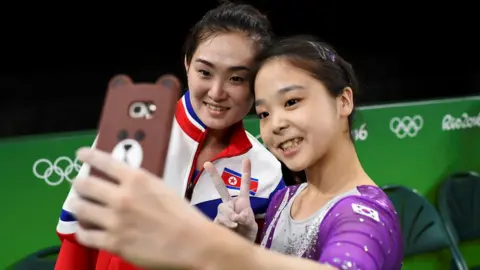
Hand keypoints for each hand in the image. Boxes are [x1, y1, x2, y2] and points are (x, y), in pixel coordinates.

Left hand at [70, 147, 214, 269]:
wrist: (191, 242)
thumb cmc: (182, 213)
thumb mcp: (161, 187)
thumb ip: (139, 183)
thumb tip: (123, 181)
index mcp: (136, 179)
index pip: (104, 161)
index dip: (88, 155)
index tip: (80, 155)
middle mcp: (121, 197)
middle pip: (85, 185)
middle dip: (79, 184)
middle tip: (79, 186)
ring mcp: (115, 221)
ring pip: (80, 209)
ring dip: (76, 206)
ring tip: (78, 206)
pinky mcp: (113, 242)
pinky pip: (85, 235)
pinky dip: (82, 230)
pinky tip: (84, 229)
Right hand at [204, 158, 257, 241]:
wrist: (238, 248)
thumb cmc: (247, 235)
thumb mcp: (252, 226)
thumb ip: (247, 219)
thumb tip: (238, 215)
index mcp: (242, 202)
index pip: (244, 186)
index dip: (246, 173)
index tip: (247, 159)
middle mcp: (230, 204)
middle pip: (221, 189)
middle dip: (213, 175)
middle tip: (207, 163)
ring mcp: (222, 213)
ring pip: (222, 208)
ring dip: (229, 215)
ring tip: (236, 225)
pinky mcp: (216, 222)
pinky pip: (219, 219)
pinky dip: (226, 223)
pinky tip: (232, 229)